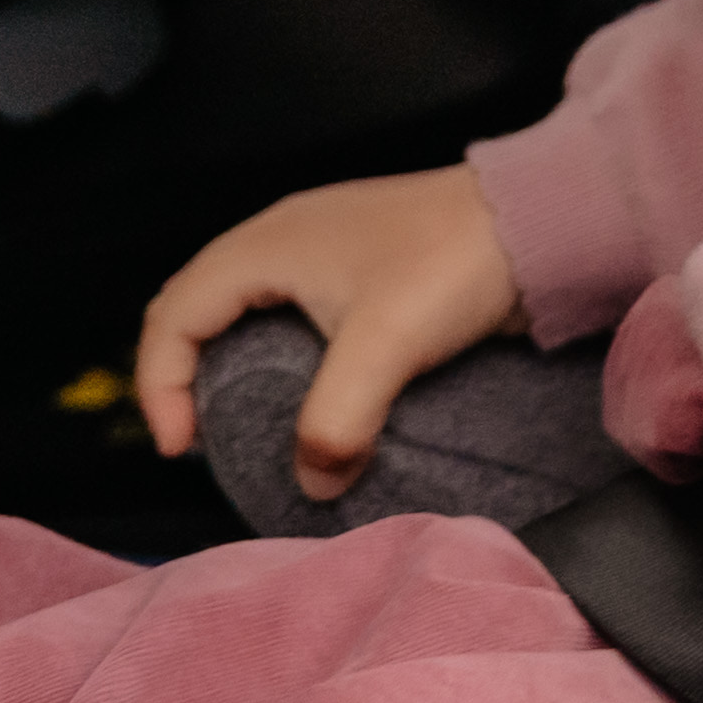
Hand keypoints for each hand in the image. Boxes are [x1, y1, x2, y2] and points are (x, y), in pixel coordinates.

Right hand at [139, 166, 524, 501]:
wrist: (541, 220)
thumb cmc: (455, 262)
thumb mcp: (388, 345)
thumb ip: (338, 420)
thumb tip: (312, 482)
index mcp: (267, 245)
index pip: (174, 315)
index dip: (161, 386)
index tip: (184, 449)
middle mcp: (281, 240)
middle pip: (195, 307)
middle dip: (182, 375)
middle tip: (200, 440)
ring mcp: (321, 250)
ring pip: (242, 309)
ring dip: (229, 366)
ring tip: (244, 426)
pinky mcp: (359, 269)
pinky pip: (288, 315)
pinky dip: (275, 358)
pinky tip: (305, 397)